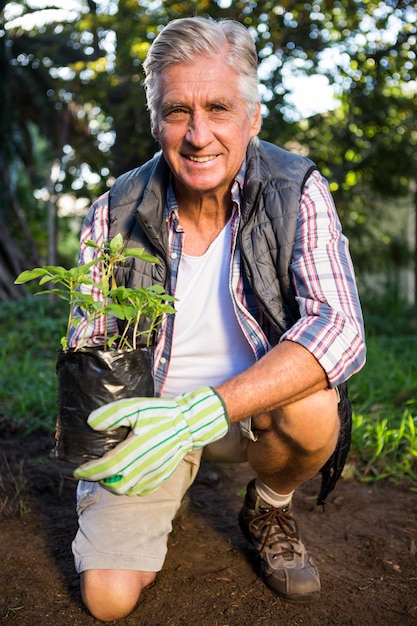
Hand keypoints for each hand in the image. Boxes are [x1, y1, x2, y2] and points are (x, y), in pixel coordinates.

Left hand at [73, 387, 228, 495]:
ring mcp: (155, 473)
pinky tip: (128, 475)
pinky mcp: (162, 477)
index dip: (89, 472)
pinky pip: (142, 490)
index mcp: (137, 448)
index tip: (77, 471)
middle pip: (116, 485)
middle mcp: (146, 465)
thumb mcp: (136, 407)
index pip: (107, 467)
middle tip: (94, 471)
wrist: (189, 423)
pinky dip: (130, 487)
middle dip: (101, 481)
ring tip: (109, 473)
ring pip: (129, 490)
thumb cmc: (161, 413)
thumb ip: (113, 414)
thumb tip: (91, 423)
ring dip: (115, 485)